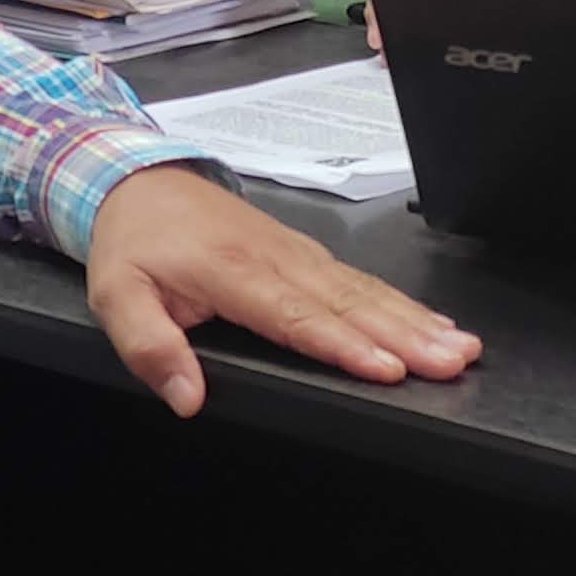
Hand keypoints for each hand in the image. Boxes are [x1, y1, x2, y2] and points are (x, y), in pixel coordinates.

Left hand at [84, 164, 480, 416]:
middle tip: (453, 360)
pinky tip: (430, 321)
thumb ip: (150, 347)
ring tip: (459, 347)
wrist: (137, 178)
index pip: (295, 314)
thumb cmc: (133, 242)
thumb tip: (187, 397)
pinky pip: (358, 280)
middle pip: (347, 302)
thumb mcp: (116, 297)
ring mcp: (296, 251)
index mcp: (231, 270)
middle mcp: (275, 257)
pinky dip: (400, 302)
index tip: (387, 367)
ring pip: (363, 290)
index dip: (343, 343)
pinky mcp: (305, 252)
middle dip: (405, 334)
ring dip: (414, 319)